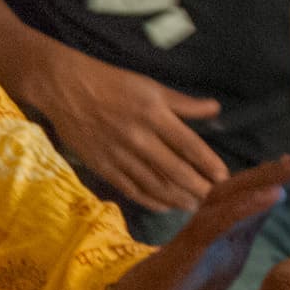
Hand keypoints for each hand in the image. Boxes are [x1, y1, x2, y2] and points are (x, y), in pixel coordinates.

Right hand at [23, 41, 226, 209]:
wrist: (65, 88)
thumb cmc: (111, 82)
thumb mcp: (150, 86)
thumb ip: (183, 103)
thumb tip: (215, 109)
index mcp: (153, 114)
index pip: (189, 145)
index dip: (209, 164)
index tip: (224, 177)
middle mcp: (139, 138)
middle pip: (175, 170)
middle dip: (198, 188)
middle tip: (214, 200)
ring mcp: (120, 155)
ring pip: (154, 184)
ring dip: (178, 198)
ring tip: (195, 206)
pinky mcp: (103, 167)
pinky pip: (131, 189)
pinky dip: (150, 201)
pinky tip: (165, 206)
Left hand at [94, 153, 289, 289]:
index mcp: (171, 274)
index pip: (204, 235)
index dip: (237, 213)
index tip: (271, 194)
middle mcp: (185, 248)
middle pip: (220, 201)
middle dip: (262, 178)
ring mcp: (199, 242)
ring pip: (231, 197)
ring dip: (268, 176)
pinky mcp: (213, 245)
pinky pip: (239, 209)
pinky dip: (267, 190)